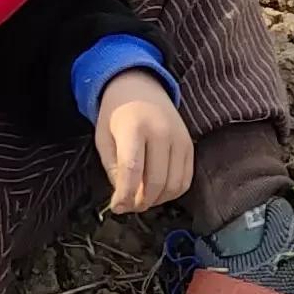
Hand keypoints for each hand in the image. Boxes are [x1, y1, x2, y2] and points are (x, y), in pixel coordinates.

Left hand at [96, 69, 194, 215]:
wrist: (140, 86)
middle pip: (155, 182)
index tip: (117, 207)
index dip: (125, 195)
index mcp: (134, 127)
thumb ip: (112, 168)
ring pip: (173, 185)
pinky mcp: (190, 145)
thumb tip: (124, 198)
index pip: (132, 170)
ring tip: (142, 199)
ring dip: (157, 200)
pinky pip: (186, 179)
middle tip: (128, 206)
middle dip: (140, 202)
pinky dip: (172, 193)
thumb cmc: (117, 113)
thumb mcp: (103, 137)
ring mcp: (179, 138)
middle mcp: (161, 132)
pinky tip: (158, 191)